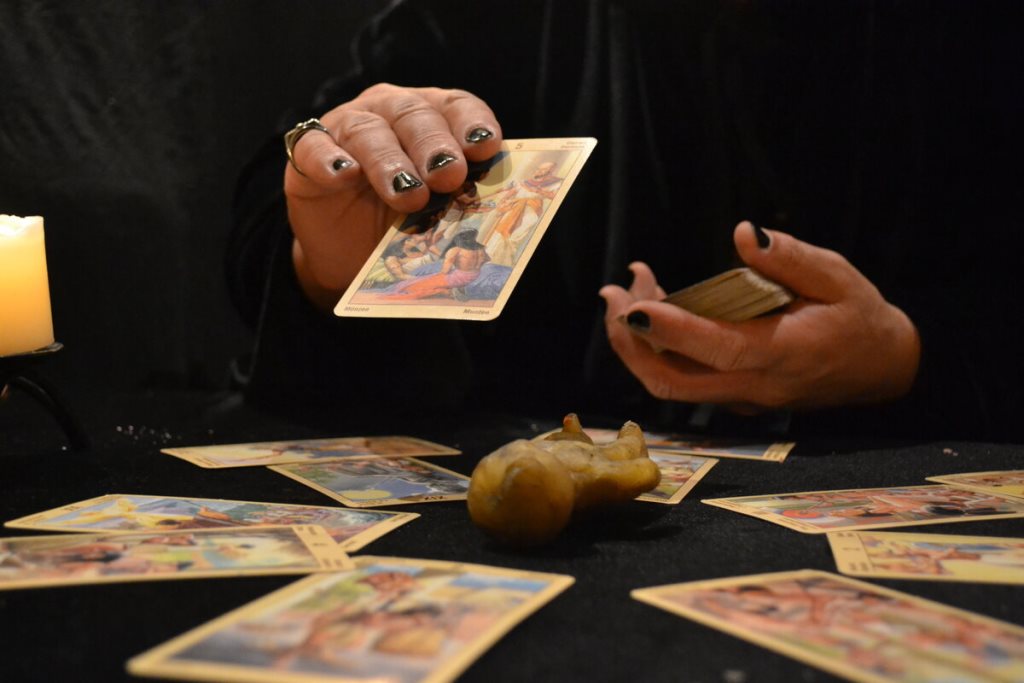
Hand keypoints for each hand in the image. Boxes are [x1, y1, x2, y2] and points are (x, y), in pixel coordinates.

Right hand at [284, 84, 502, 307]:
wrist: (349, 251)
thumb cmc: (402, 222)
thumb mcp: (436, 211)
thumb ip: (457, 199)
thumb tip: (490, 205)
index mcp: (430, 117)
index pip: (455, 106)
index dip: (471, 123)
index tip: (486, 146)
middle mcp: (389, 111)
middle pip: (414, 115)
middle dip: (434, 146)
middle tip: (449, 175)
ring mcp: (346, 128)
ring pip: (368, 130)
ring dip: (390, 161)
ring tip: (407, 193)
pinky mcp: (307, 153)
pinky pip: (313, 147)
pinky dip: (329, 160)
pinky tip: (345, 175)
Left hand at [598, 222, 920, 410]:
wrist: (884, 369)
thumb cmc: (860, 317)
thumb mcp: (837, 277)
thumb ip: (790, 258)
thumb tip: (744, 233)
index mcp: (782, 354)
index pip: (715, 348)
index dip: (669, 329)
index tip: (633, 303)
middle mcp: (755, 386)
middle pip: (672, 381)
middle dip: (630, 342)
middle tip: (613, 295)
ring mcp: (742, 399)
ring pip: (671, 385)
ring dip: (637, 346)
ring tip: (623, 296)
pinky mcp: (735, 398)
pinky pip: (684, 380)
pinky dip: (658, 350)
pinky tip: (653, 312)